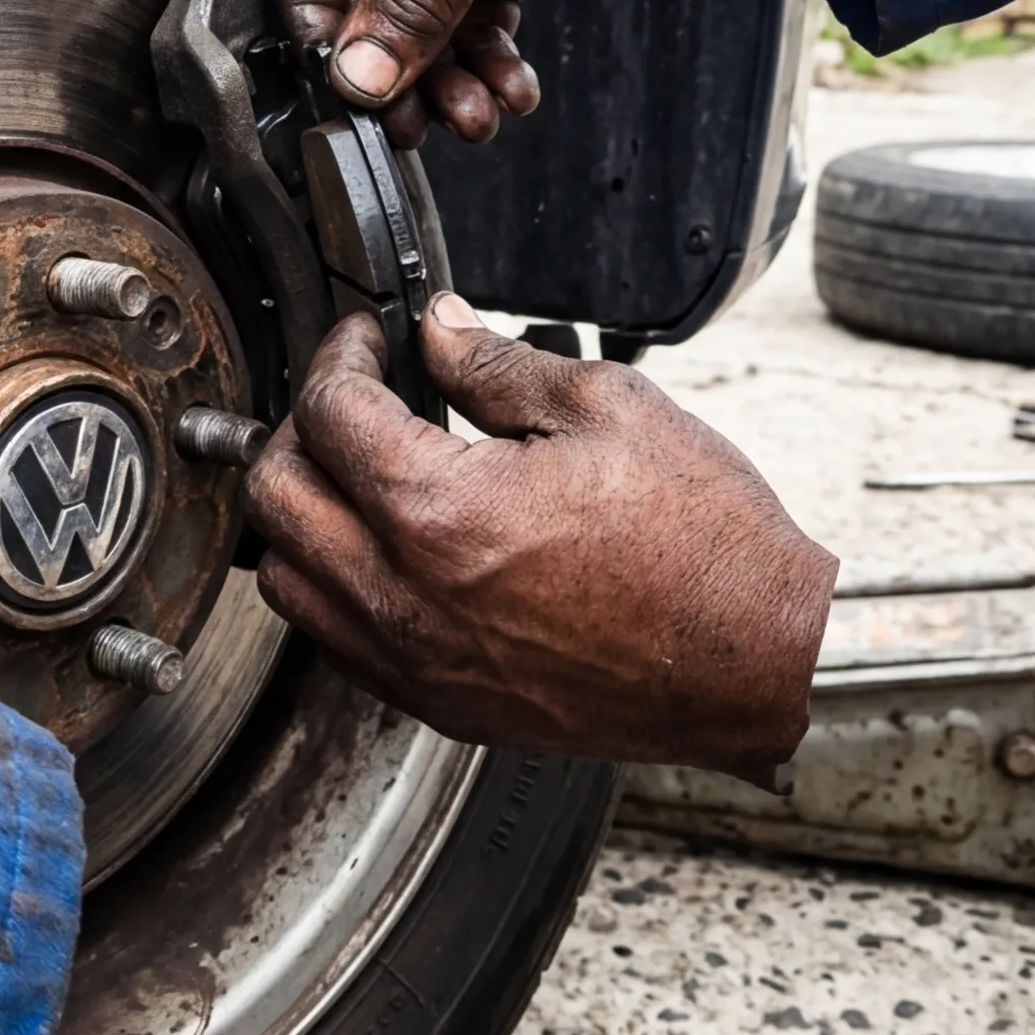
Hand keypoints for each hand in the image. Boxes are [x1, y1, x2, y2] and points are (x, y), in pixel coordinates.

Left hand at [244, 296, 836, 786]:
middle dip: (301, 425)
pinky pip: (335, 642)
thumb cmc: (703, 544)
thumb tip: (438, 329)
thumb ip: (497, 364)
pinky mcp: (441, 705)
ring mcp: (418, 662)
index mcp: (439, 510)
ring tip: (355, 471)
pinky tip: (381, 547)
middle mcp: (407, 597)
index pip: (329, 414)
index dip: (341, 354)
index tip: (367, 338)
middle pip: (277, 495)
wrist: (757, 661)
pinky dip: (332, 585)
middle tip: (351, 394)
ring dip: (302, 512)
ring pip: (286, 580)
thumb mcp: (607, 408)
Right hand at [256, 0, 796, 146]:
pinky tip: (508, 87)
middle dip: (392, 62)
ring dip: (442, 75)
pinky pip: (469, 23)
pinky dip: (485, 61)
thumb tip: (357, 71)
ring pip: (417, 20)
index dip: (311, 11)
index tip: (336, 73)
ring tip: (471, 112)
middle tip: (406, 118)